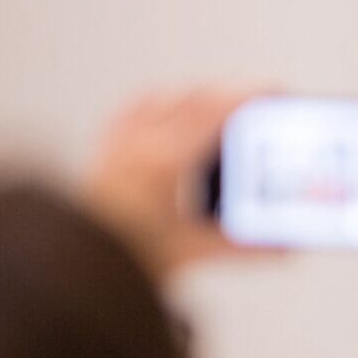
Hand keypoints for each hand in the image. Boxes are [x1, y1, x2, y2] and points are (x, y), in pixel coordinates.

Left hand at [84, 86, 263, 275]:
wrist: (75, 264)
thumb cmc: (123, 256)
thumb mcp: (191, 251)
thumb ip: (243, 249)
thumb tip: (282, 249)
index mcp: (166, 159)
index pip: (217, 108)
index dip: (252, 95)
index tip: (277, 93)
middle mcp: (142, 141)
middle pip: (197, 97)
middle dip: (236, 96)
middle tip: (263, 102)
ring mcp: (121, 141)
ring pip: (168, 98)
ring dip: (201, 98)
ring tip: (226, 111)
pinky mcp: (107, 148)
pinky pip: (136, 108)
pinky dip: (162, 105)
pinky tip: (173, 113)